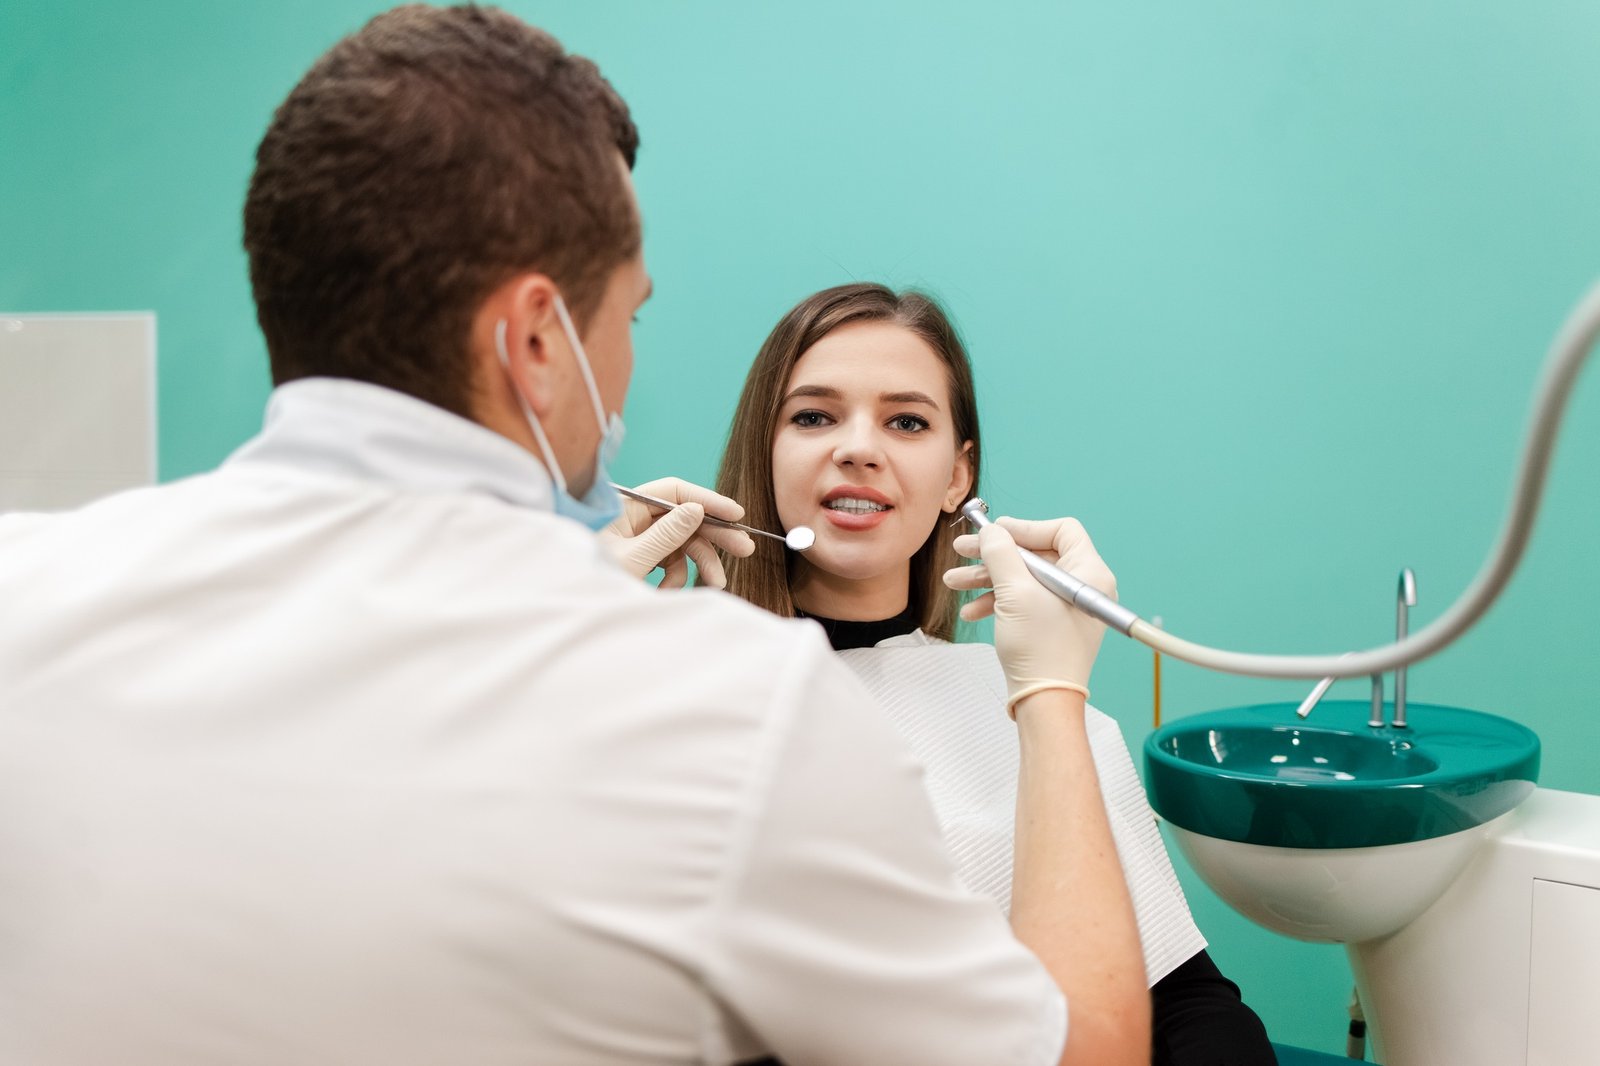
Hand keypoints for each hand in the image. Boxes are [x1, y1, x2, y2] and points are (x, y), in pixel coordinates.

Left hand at [600, 477, 754, 587]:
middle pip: (684, 518)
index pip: (673, 491)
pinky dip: (675, 578)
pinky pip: (670, 563)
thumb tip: (696, 510)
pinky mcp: (642, 558)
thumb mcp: (633, 559)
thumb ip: (666, 535)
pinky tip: (668, 592)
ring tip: (714, 584)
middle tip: (745, 549)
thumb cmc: (592, 580)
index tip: (736, 514)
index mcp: (625, 507)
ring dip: (697, 566)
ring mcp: (639, 539)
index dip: (707, 500)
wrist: (573, 607)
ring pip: (682, 544)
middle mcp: (633, 519)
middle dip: (714, 536)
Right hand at [944, 515, 1116, 714]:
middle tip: (962, 551)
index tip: (994, 532)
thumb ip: (1000, 553)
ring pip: (1024, 578)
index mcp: (1088, 573)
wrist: (1043, 700)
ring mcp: (1066, 606)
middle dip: (994, 555)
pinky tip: (971, 611)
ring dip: (987, 578)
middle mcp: (1082, 586)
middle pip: (1036, 554)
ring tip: (954, 582)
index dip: (1025, 527)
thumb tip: (991, 531)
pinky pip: (1023, 600)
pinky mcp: (1052, 623)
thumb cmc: (1041, 649)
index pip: (1062, 531)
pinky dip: (997, 601)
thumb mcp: (1015, 593)